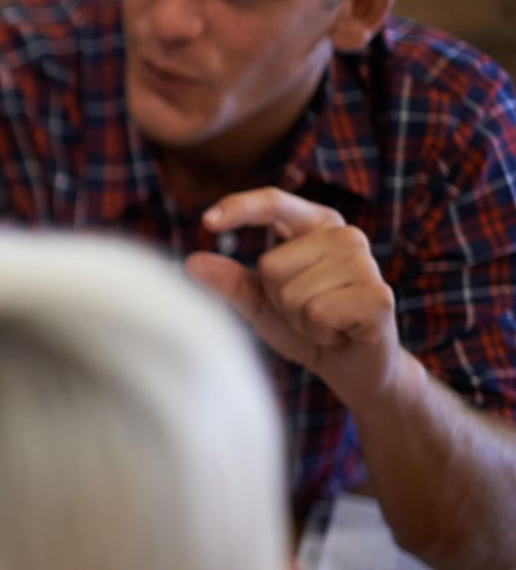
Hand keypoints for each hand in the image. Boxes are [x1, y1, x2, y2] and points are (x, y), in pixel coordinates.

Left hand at [186, 188, 404, 405]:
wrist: (353, 367)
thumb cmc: (306, 327)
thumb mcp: (261, 303)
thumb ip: (230, 282)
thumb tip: (191, 262)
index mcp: (315, 226)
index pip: (274, 202)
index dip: (240, 207)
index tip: (207, 221)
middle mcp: (344, 235)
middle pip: (271, 265)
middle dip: (277, 299)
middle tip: (306, 311)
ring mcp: (365, 263)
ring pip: (293, 293)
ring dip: (300, 320)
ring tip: (325, 323)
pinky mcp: (378, 296)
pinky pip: (318, 314)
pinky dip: (319, 333)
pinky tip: (340, 333)